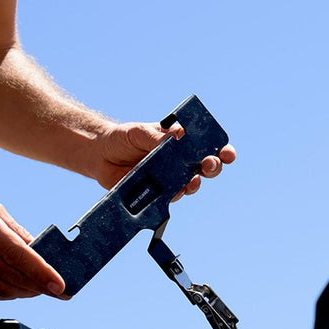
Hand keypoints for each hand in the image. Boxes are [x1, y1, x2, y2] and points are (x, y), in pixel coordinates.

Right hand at [0, 179, 65, 300]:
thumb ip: (16, 232)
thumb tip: (40, 252)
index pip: (18, 255)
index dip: (42, 273)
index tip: (61, 285)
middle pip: (12, 277)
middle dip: (40, 287)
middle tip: (58, 290)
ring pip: (0, 289)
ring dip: (25, 292)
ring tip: (41, 289)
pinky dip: (6, 294)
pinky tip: (18, 289)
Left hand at [93, 121, 235, 199]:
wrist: (101, 156)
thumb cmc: (124, 138)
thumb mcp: (140, 132)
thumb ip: (157, 136)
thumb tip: (178, 135)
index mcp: (181, 143)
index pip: (207, 146)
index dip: (221, 150)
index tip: (227, 153)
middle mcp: (179, 162)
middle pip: (205, 168)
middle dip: (213, 167)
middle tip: (209, 165)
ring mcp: (169, 178)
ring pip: (190, 184)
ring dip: (195, 183)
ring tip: (192, 180)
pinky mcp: (158, 193)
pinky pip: (171, 197)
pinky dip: (174, 195)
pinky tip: (174, 191)